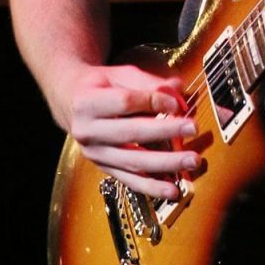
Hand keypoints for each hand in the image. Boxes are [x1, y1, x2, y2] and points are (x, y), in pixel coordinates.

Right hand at [63, 62, 201, 198]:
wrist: (71, 103)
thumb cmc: (100, 85)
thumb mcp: (120, 74)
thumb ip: (149, 82)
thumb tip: (177, 89)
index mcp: (87, 102)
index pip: (125, 102)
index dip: (153, 101)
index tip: (176, 102)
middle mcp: (87, 131)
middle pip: (131, 133)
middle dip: (165, 131)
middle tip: (193, 128)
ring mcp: (94, 154)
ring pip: (132, 161)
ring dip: (165, 163)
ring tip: (191, 160)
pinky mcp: (104, 168)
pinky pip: (129, 180)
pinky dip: (152, 187)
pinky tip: (173, 190)